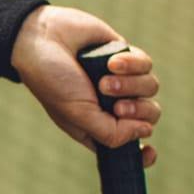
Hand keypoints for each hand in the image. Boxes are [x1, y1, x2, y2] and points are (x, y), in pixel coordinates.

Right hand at [11, 5, 161, 167]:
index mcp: (96, 128)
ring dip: (129, 84)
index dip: (142, 155)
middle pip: (148, 116)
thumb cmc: (52, 80)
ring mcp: (121, 81)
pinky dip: (131, 64)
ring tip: (104, 79)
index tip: (149, 152)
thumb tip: (145, 132)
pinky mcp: (126, 57)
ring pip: (150, 89)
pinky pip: (146, 65)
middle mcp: (111, 106)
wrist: (43, 38)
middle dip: (137, 111)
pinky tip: (111, 61)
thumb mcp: (78, 115)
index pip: (127, 147)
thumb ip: (110, 132)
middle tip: (116, 104)